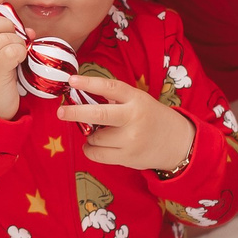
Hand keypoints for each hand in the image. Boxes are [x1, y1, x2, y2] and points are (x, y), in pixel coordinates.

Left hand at [58, 75, 194, 173]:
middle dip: (75, 112)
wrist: (176, 142)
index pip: (110, 87)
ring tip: (98, 134)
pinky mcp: (127, 157)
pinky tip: (94, 146)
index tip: (72, 80)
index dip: (89, 83)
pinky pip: (98, 154)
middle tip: (61, 112)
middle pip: (99, 114)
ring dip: (89, 136)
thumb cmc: (151, 118)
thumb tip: (82, 100)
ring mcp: (131, 139)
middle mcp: (133, 118)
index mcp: (136, 99)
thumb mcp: (139, 101)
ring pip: (95, 137)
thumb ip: (116, 100)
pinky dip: (90, 149)